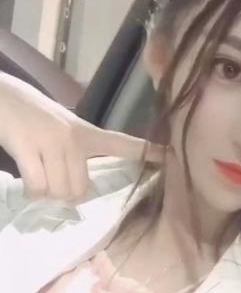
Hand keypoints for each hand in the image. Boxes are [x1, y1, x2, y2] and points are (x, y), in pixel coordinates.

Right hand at [0, 73, 163, 201]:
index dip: (148, 152)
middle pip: (81, 189)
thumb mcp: (62, 127)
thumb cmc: (29, 114)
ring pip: (60, 190)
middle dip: (66, 195)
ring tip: (37, 176)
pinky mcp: (28, 148)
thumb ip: (76, 152)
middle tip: (51, 182)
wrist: (0, 96)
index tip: (172, 156)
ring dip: (46, 194)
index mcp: (86, 132)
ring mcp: (51, 142)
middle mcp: (73, 138)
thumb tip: (79, 191)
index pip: (123, 143)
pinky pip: (38, 186)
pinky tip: (27, 182)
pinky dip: (32, 192)